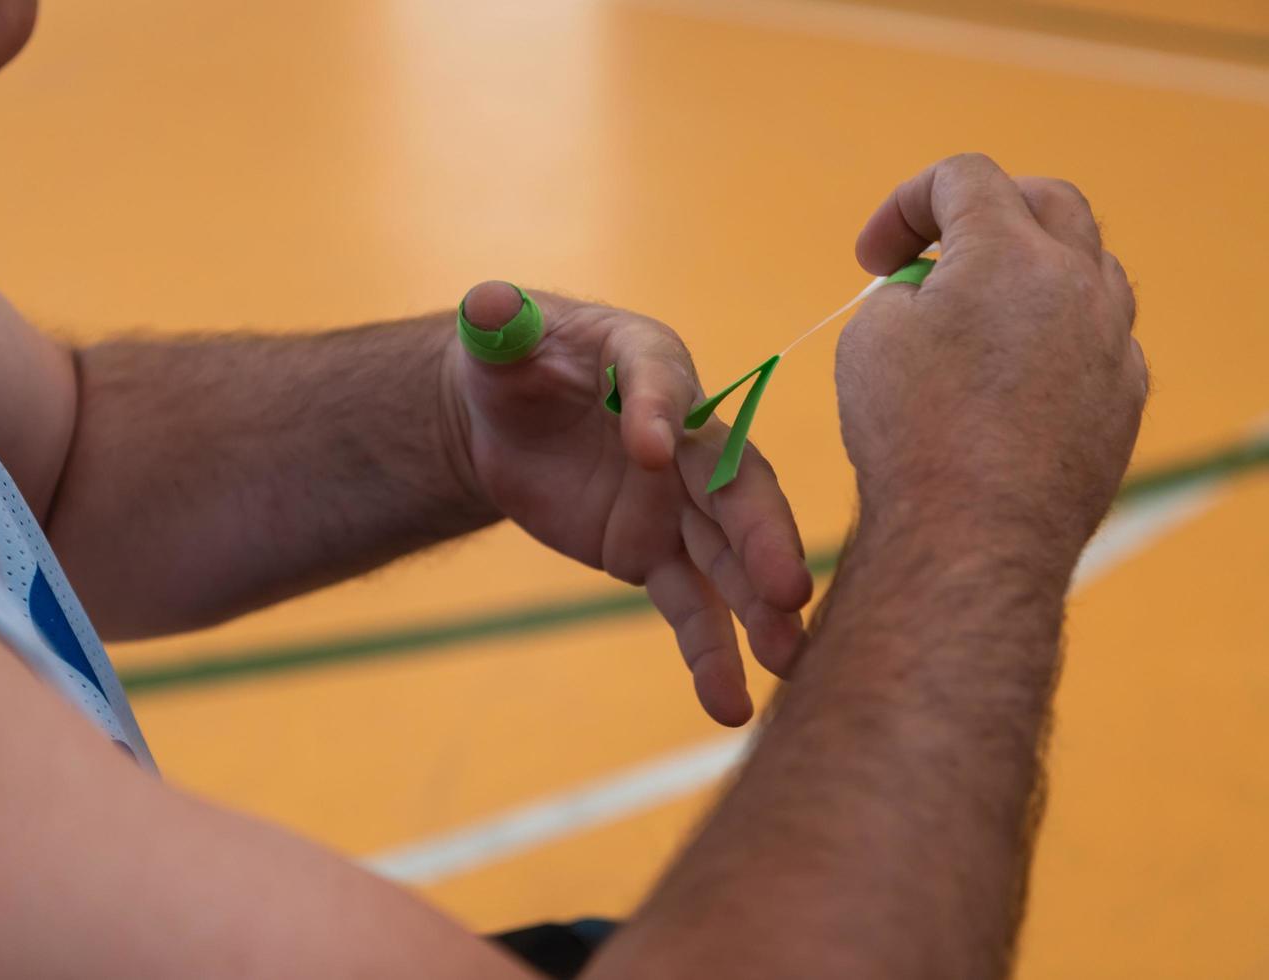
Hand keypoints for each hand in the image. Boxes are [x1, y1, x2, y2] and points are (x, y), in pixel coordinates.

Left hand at [444, 284, 812, 725]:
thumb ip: (496, 323)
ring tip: (789, 660)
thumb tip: (488, 301)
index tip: (648, 452)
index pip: (663, 384)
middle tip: (786, 586)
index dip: (658, 412)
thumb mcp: (495, 337)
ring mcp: (676, 503)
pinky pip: (687, 606)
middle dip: (760, 534)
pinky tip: (727, 704)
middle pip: (732, 485)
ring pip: (727, 557)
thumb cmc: (512, 363)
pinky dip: (708, 652)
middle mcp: (685, 436)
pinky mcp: (653, 556)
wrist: (507, 423)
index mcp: (650, 364)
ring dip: (759, 607)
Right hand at [838, 154, 1146, 571]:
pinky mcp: (1124, 399)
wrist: (972, 534)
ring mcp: (1112, 341)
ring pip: (1087, 267)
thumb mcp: (870, 337)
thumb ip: (903, 291)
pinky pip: (1099, 339)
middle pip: (1047, 202)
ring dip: (1031, 271)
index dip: (905, 204)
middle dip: (986, 212)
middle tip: (938, 252)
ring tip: (981, 313)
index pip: (963, 178)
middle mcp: (1077, 282)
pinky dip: (1056, 334)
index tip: (871, 257)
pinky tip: (1014, 376)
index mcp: (1008, 251)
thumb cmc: (910, 432)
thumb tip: (932, 296)